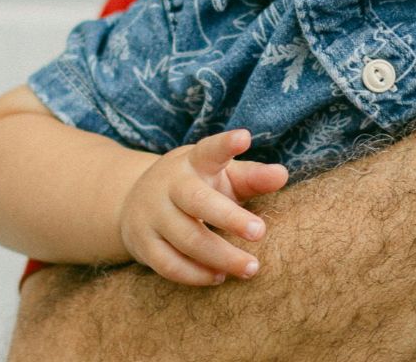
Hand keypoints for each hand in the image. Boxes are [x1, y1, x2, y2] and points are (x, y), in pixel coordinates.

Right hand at [118, 129, 288, 284]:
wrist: (134, 201)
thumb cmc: (196, 186)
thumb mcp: (221, 175)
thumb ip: (252, 177)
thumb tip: (282, 175)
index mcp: (193, 162)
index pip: (209, 150)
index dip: (225, 145)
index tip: (244, 137)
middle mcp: (169, 185)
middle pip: (198, 201)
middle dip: (230, 218)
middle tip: (260, 232)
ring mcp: (152, 215)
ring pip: (186, 239)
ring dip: (220, 256)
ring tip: (250, 267)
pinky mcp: (143, 244)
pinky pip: (169, 264)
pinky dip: (195, 274)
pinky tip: (219, 277)